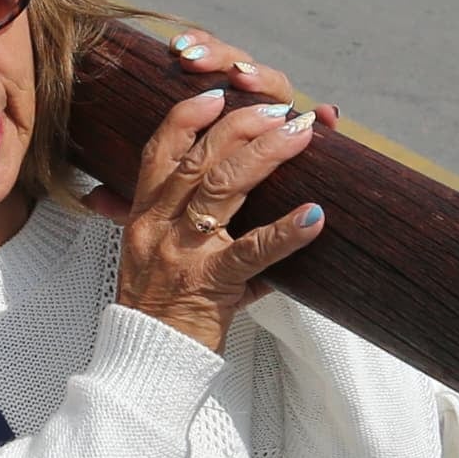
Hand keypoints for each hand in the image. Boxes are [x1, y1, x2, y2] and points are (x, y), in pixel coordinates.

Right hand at [89, 32, 330, 352]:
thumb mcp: (152, 261)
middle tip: (276, 110)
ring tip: (299, 135)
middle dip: (240, 126)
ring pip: (222, 188)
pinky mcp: (210, 283)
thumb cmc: (157, 313)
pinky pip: (252, 252)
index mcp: (143, 218)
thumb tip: (226, 211)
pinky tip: (315, 216)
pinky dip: (286, 232)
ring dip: (266, 156)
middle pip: (197, 160)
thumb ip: (180, 229)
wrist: (146, 363)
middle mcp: (158, 228)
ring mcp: (182, 254)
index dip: (185, 118)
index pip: (158, 153)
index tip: (214, 95)